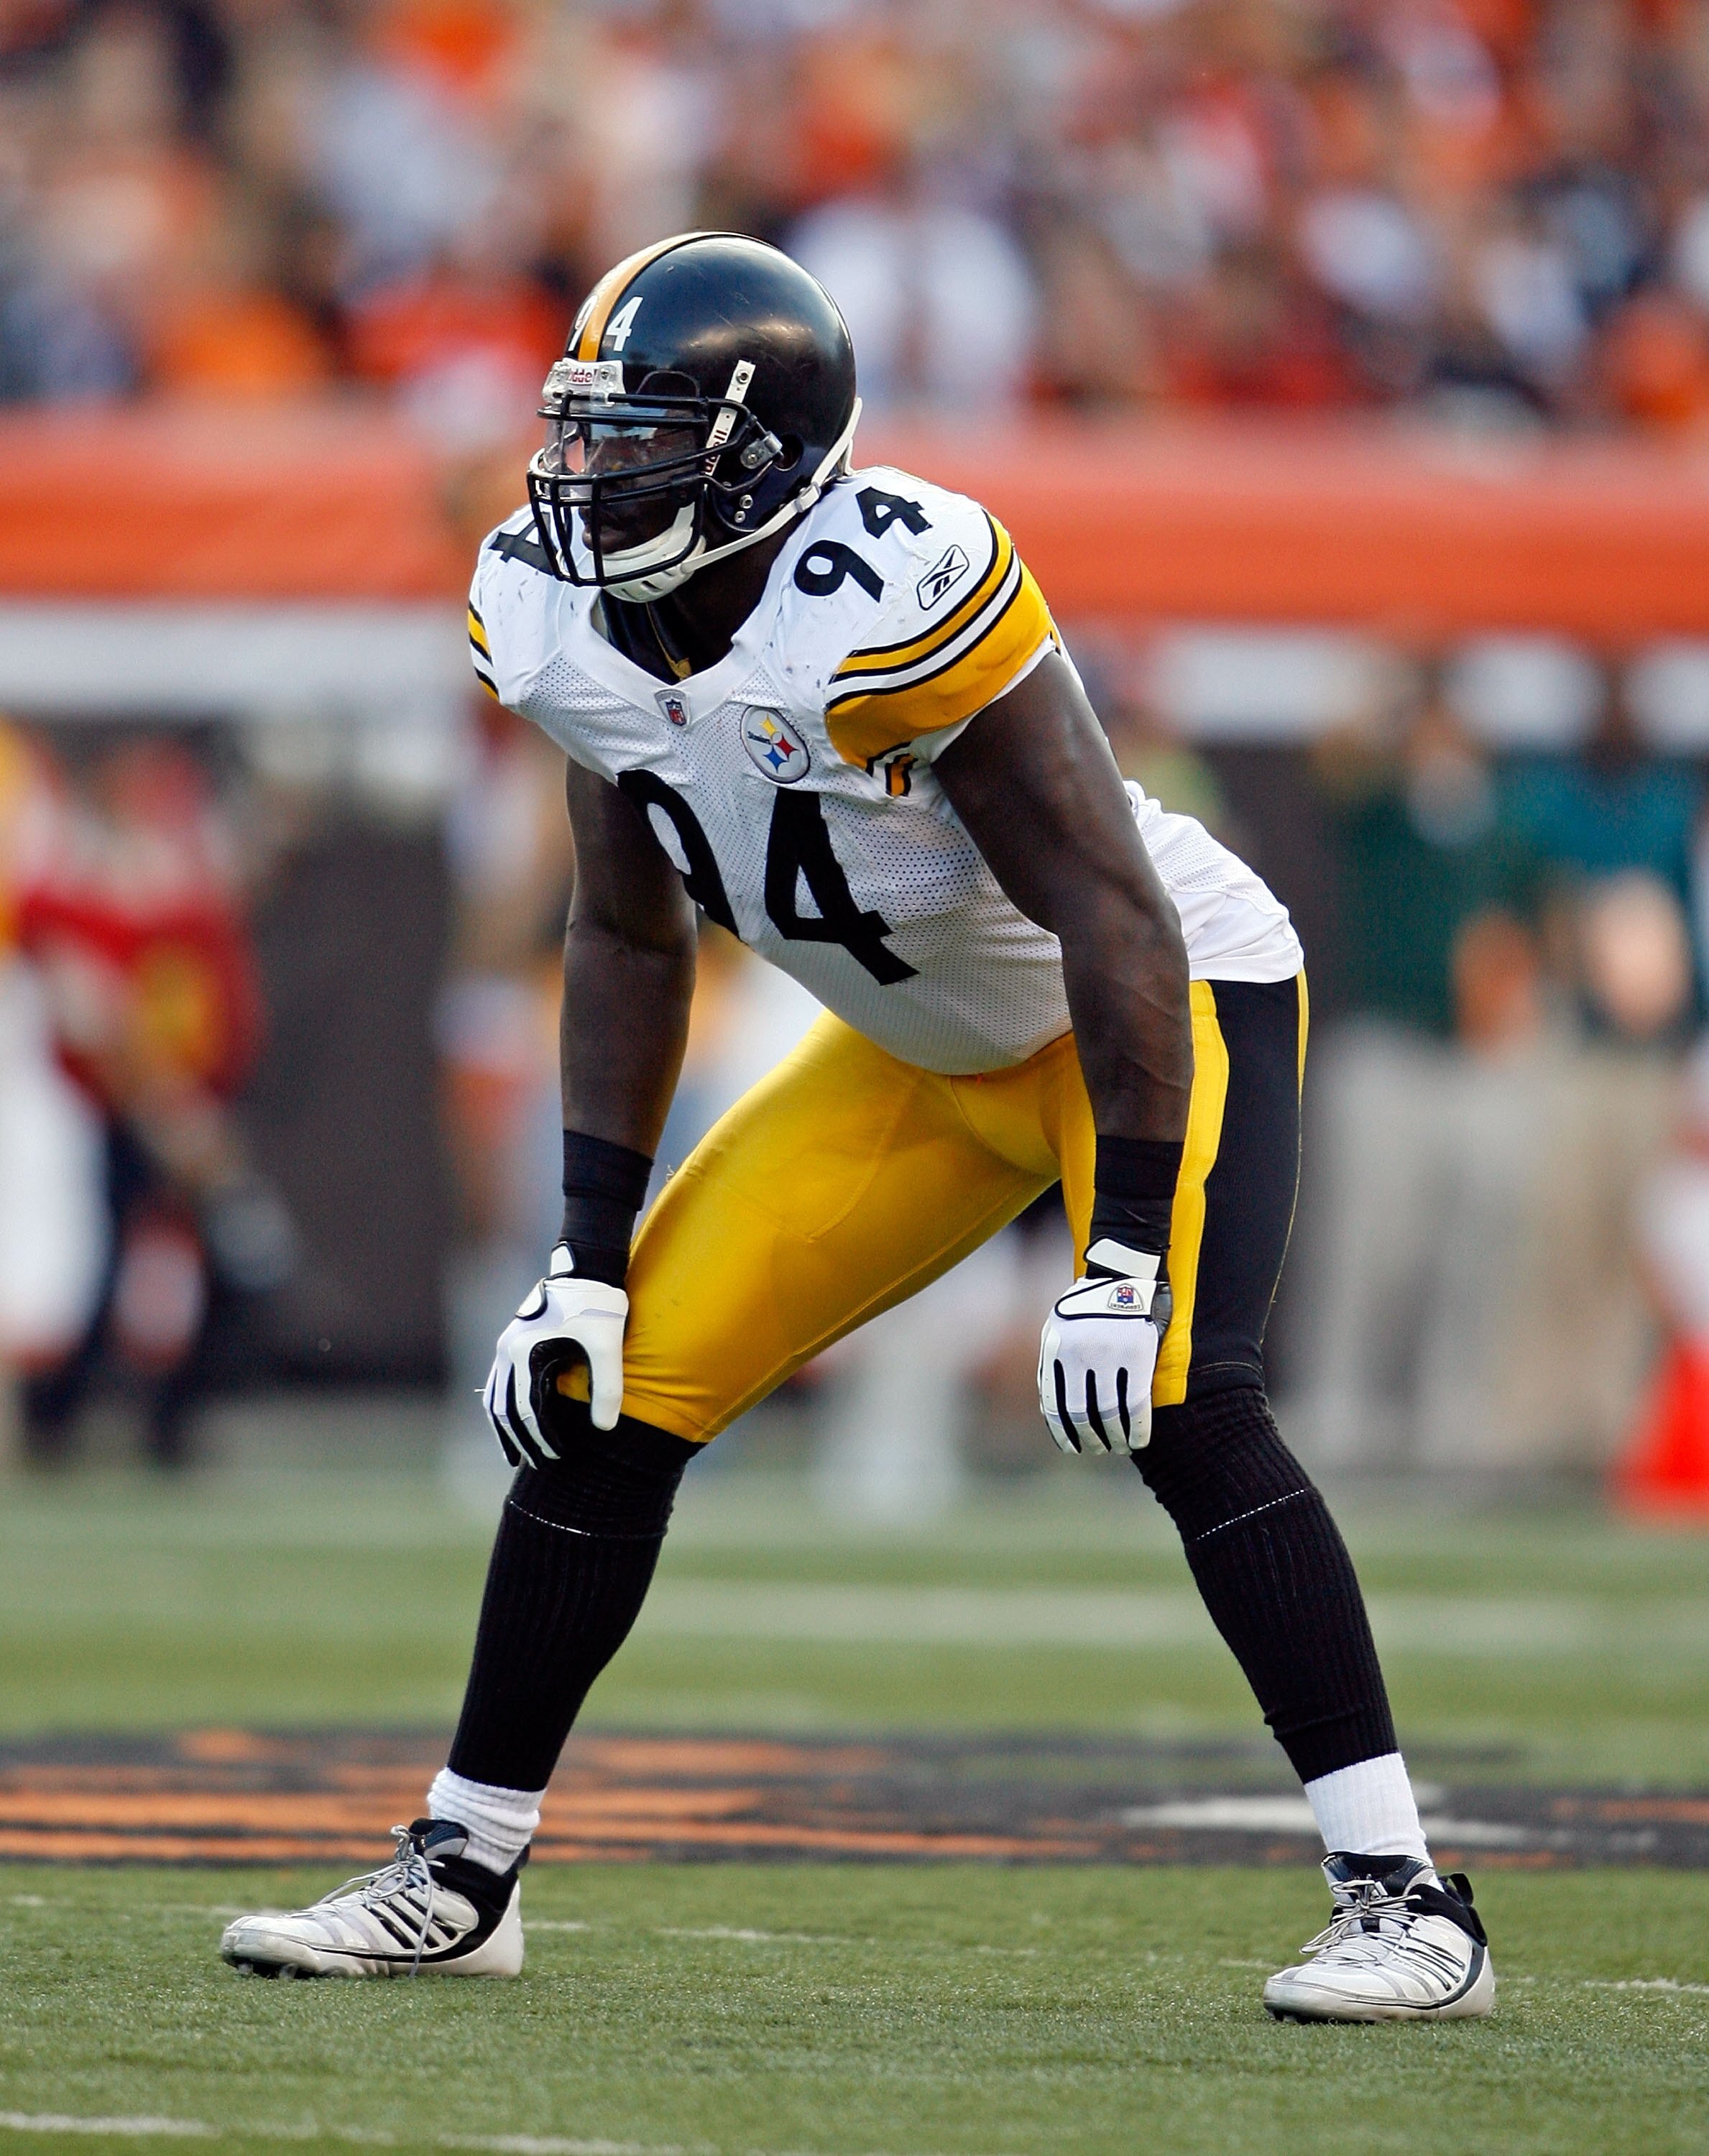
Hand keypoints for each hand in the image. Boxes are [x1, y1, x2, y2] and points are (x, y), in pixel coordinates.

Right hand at [484, 1245, 627, 1466]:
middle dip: (520, 1440)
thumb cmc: (599, 1305)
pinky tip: (512, 1423)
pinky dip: (502, 1407)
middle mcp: (508, 1350)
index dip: (542, 1437)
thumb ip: (608, 1387)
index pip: (529, 1409)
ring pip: (494, 1397)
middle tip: (538, 1465)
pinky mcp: (511, 1341)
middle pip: (504, 1409)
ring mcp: (506, 1345)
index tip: (558, 1456)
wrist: (587, 1268)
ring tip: (514, 1456)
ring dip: (504, 1429)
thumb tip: (605, 1428)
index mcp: (527, 1352)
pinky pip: (498, 1383)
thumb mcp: (608, 1346)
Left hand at [1038, 1237, 1171, 1455]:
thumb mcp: (1057, 1328)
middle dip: (1089, 1438)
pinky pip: (1136, 1403)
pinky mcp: (1137, 1354)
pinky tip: (1138, 1439)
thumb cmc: (1088, 1306)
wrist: (1124, 1273)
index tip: (1071, 1447)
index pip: (1055, 1404)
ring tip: (1118, 1447)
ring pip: (1109, 1412)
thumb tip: (1049, 1411)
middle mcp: (1078, 1354)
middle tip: (1097, 1449)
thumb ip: (1051, 1365)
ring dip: (1114, 1437)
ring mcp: (1109, 1354)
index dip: (1063, 1432)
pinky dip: (1136, 1427)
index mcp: (1055, 1348)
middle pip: (1081, 1413)